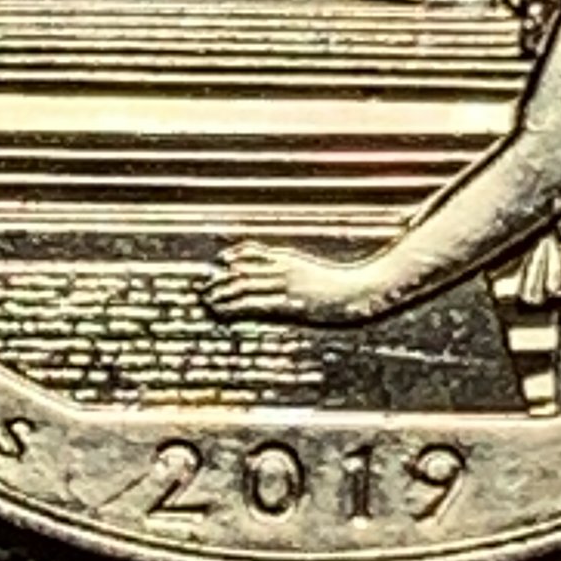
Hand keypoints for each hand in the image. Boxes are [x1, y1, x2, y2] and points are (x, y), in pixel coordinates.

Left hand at [202, 243, 376, 324]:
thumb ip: (295, 267)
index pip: (254, 250)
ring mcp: (285, 285)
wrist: (358, 292)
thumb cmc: (340, 284)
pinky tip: (221, 311)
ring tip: (205, 299)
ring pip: (243, 284)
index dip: (234, 254)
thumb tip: (280, 268)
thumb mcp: (314, 270)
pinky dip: (233, 306)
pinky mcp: (288, 303)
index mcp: (289, 257)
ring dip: (221, 291)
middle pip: (243, 268)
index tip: (219, 260)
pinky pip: (254, 303)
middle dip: (219, 277)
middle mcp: (283, 268)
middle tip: (201, 285)